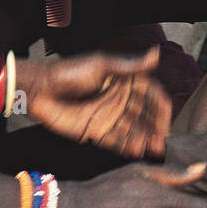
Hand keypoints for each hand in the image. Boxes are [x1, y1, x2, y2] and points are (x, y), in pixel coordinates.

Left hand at [23, 49, 171, 158]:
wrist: (41, 90)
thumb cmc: (69, 72)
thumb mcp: (101, 65)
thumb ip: (129, 66)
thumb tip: (156, 55)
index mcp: (125, 82)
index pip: (151, 96)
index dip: (161, 109)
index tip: (166, 121)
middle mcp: (121, 101)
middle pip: (145, 117)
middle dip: (155, 129)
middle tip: (161, 141)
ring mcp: (110, 118)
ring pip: (134, 131)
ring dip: (144, 140)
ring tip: (151, 150)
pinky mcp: (97, 132)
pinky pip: (117, 142)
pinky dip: (127, 148)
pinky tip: (136, 152)